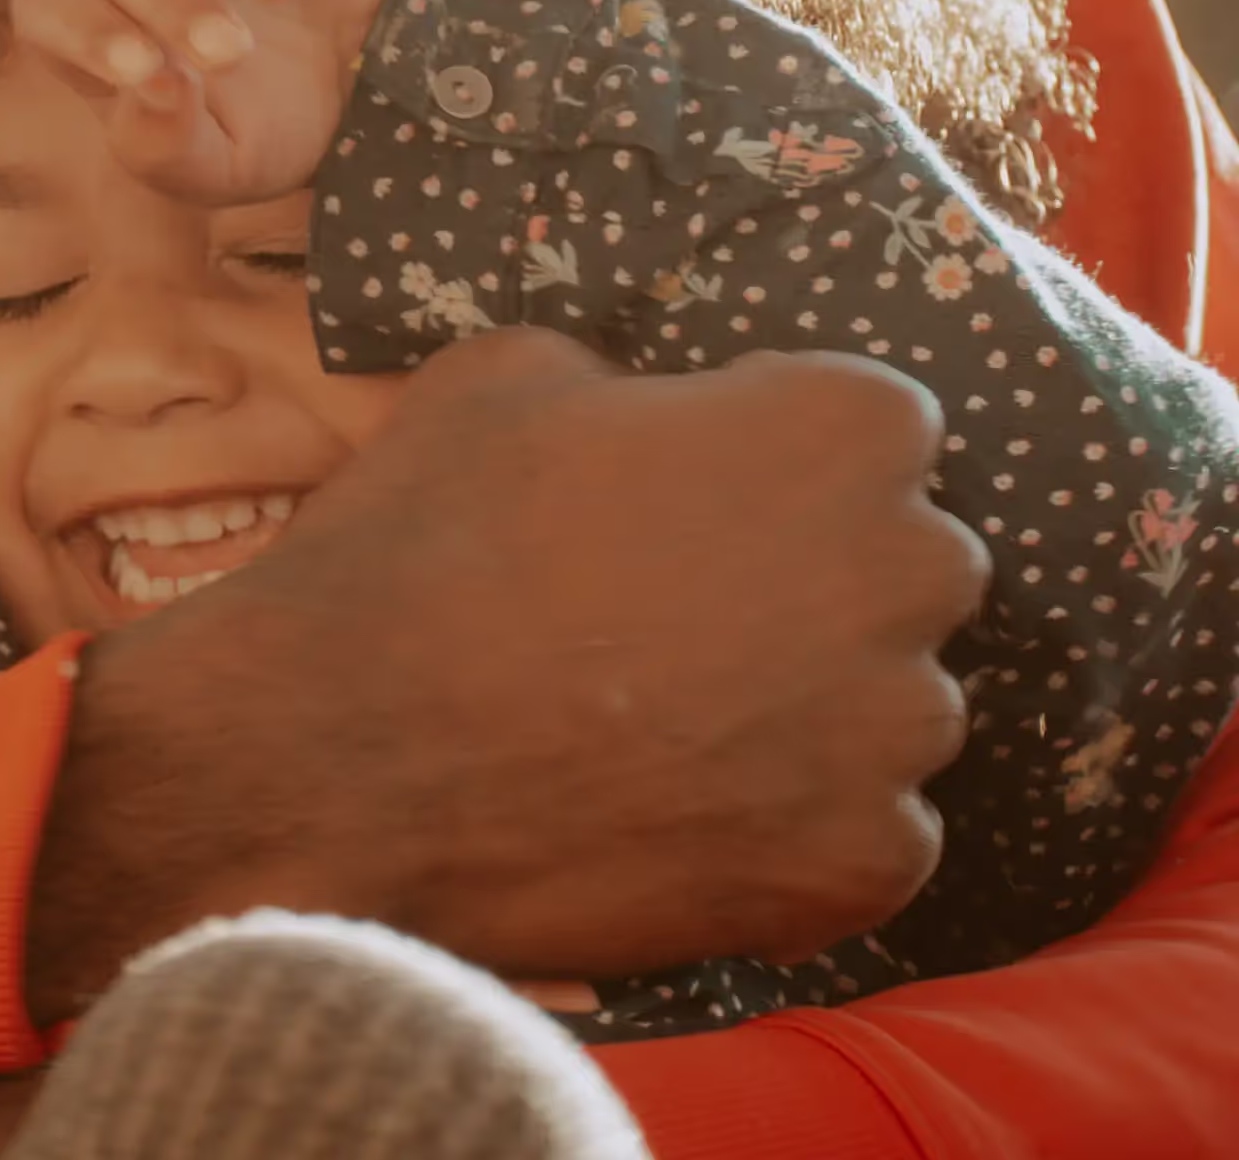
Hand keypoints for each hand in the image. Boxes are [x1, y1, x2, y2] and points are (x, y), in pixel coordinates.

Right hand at [26, 335, 989, 1013]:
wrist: (337, 753)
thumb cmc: (422, 535)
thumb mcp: (507, 373)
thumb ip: (631, 380)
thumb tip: (652, 418)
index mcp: (839, 424)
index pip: (878, 424)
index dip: (777, 453)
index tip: (698, 490)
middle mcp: (906, 571)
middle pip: (907, 563)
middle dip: (819, 575)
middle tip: (683, 607)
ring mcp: (891, 734)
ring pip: (891, 706)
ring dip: (810, 706)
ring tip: (667, 720)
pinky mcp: (857, 869)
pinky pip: (870, 834)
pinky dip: (793, 828)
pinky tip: (675, 808)